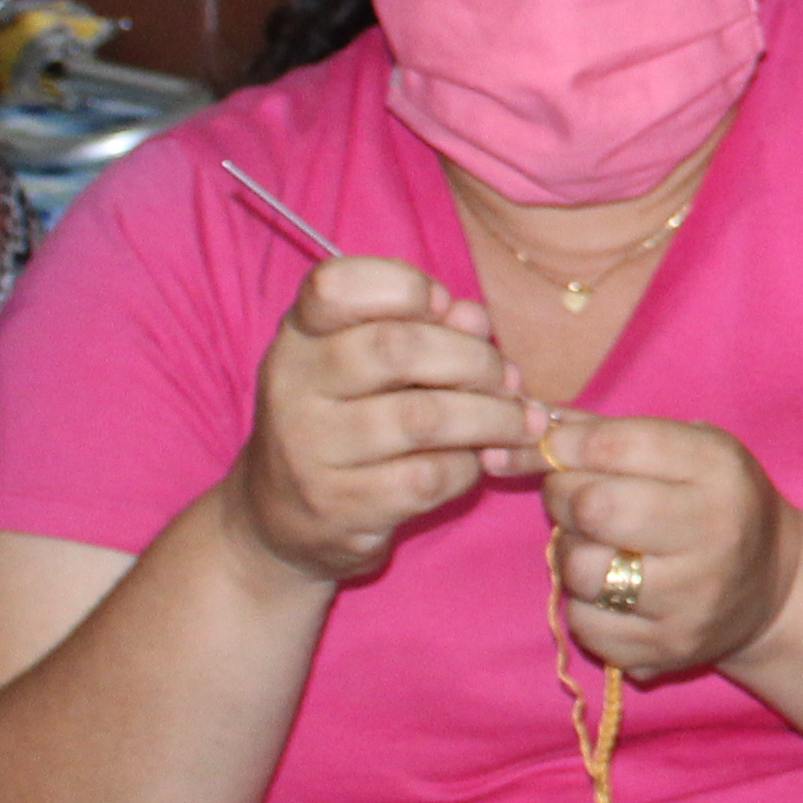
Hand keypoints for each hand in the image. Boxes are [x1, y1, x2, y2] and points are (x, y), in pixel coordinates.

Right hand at [234, 255, 532, 587]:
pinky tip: (477, 461)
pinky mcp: (340, 506)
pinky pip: (428, 476)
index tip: (444, 304)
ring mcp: (310, 450)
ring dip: (491, 417)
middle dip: (474, 359)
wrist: (282, 516)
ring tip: (520, 421)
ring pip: (423, 419)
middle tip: (506, 376)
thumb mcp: (368, 362)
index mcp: (299, 336)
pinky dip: (469, 466)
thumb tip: (473, 317)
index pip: (336, 286)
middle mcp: (293, 387)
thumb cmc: (345, 419)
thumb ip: (422, 328)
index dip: (405, 285)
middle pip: (397, 350)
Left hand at [538, 411, 802, 679]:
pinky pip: (585, 624)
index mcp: (719, 470)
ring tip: (596, 547)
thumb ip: (607, 434)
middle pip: (592, 507)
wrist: (777, 587)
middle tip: (574, 499)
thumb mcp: (688, 451)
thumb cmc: (716, 502)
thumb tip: (523, 421)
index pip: (614, 445)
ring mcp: (692, 597)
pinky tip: (610, 592)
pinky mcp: (669, 647)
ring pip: (579, 569)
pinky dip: (584, 604)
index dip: (562, 444)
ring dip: (570, 553)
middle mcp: (713, 532)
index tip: (552, 448)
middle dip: (563, 497)